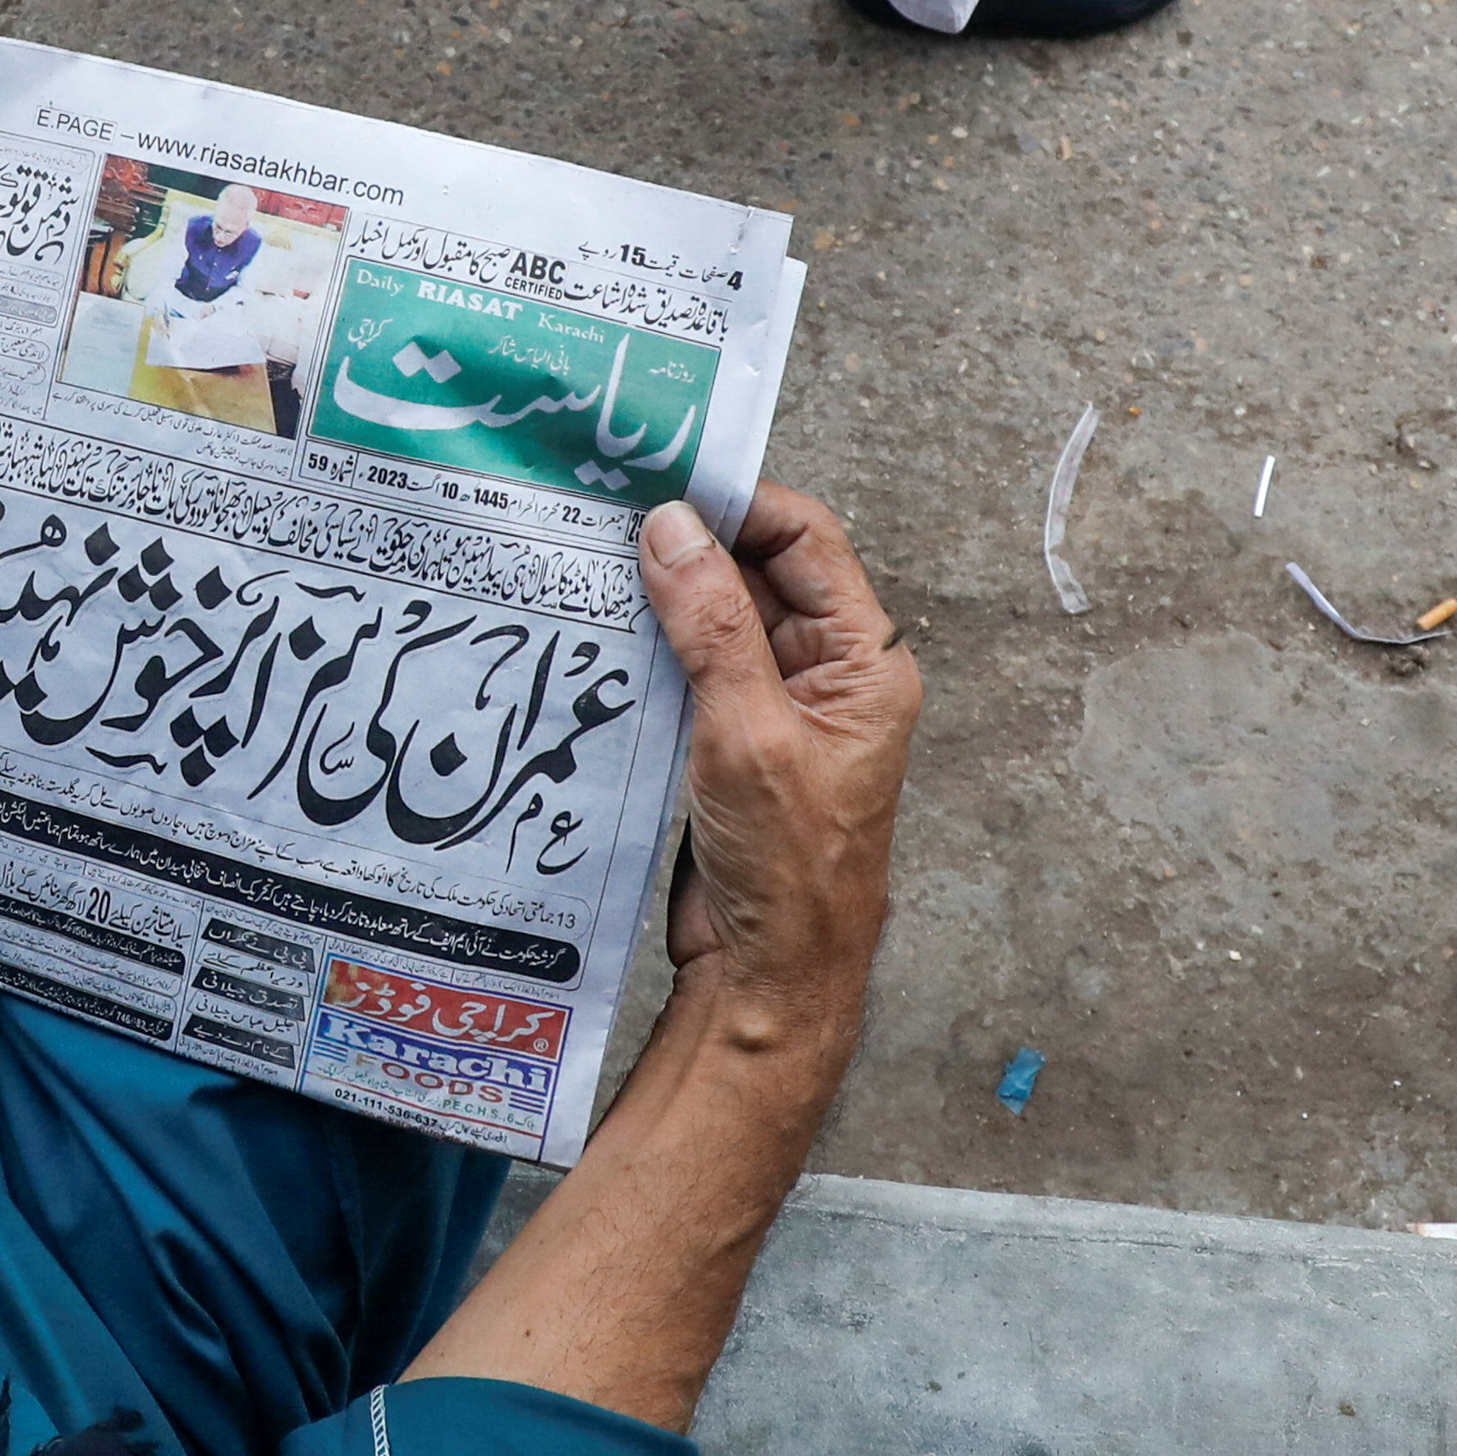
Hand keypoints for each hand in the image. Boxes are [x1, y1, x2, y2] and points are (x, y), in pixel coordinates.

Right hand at [638, 485, 917, 1066]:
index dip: (741, 502)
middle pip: (759, 572)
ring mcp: (777, 709)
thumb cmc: (789, 874)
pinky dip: (650, 644)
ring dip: (663, 593)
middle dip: (691, 540)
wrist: (767, 978)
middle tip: (610, 508)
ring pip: (717, 619)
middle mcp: (827, 675)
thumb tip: (673, 528)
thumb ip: (711, 626)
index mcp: (865, 662)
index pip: (807, 541)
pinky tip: (600, 629)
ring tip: (592, 558)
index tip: (666, 477)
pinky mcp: (728, 741)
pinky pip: (690, 668)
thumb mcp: (749, 735)